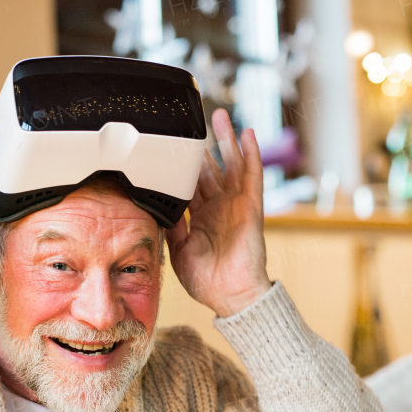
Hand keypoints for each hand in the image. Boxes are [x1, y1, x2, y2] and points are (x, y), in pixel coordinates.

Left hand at [166, 108, 271, 317]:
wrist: (229, 295)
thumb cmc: (206, 280)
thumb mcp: (178, 249)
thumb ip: (172, 224)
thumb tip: (159, 204)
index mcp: (201, 217)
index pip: (191, 184)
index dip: (184, 166)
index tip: (174, 147)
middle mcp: (219, 207)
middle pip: (211, 169)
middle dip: (204, 146)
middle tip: (196, 123)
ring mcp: (236, 205)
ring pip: (231, 165)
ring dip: (226, 140)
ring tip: (220, 116)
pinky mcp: (251, 206)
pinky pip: (252, 175)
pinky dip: (251, 154)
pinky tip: (248, 134)